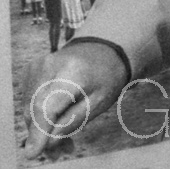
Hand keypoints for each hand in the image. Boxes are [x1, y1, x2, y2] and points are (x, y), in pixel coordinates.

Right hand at [23, 42, 127, 158]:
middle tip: (62, 151)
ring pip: (29, 107)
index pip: (47, 105)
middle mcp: (50, 65)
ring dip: (42, 126)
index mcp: (73, 71)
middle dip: (43, 134)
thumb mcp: (100, 102)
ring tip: (64, 140)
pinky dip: (40, 114)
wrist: (103, 50)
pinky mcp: (32, 70)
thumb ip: (73, 121)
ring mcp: (38, 66)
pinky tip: (57, 121)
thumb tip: (47, 144)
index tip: (33, 153)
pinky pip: (30, 100)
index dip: (39, 130)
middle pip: (35, 109)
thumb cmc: (106, 77)